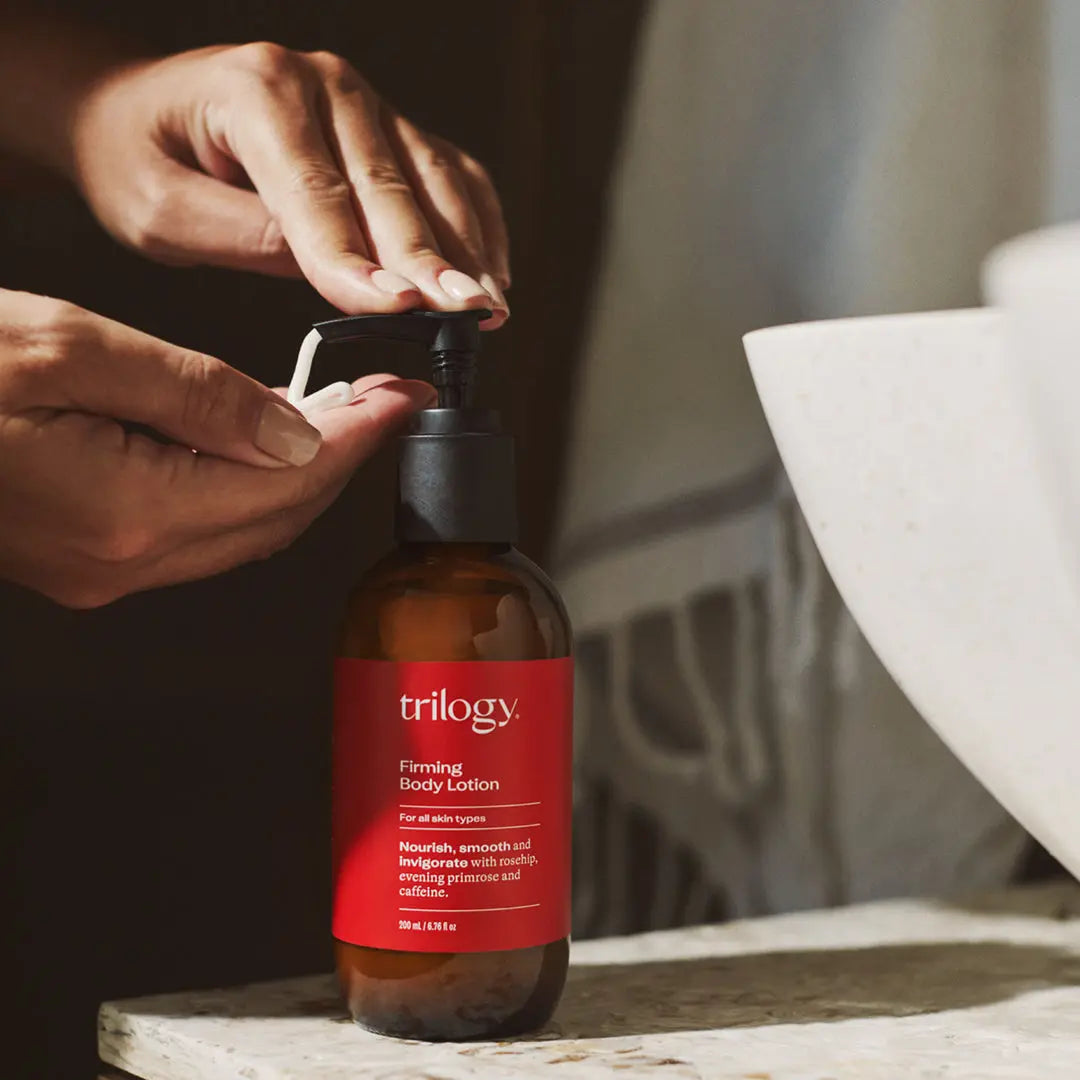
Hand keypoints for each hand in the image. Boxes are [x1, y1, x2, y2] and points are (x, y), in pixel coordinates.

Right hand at [0, 289, 432, 607]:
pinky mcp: (89, 553)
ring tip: (342, 409)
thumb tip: (295, 429)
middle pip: (279, 514)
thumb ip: (197, 395)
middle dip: (343, 454)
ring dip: (299, 470)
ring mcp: (106, 566)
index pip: (291, 481)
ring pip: (243, 524)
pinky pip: (199, 525)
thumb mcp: (69, 348)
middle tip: (386, 398)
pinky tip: (262, 438)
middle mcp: (127, 559)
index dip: (361, 437)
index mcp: (131, 512)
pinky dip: (245, 482)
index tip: (407, 399)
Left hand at [67, 43, 509, 326]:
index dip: (359, 259)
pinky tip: (492, 268)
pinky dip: (477, 222)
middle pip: (389, 187)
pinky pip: (449, 172)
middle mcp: (324, 86)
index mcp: (260, 93)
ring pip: (433, 180)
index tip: (398, 308)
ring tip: (489, 306)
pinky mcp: (388, 130)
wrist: (137, 111)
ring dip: (467, 248)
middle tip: (465, 314)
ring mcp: (365, 104)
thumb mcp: (157, 207)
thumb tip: (328, 267)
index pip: (318, 193)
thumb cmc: (142, 158)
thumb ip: (239, 233)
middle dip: (431, 261)